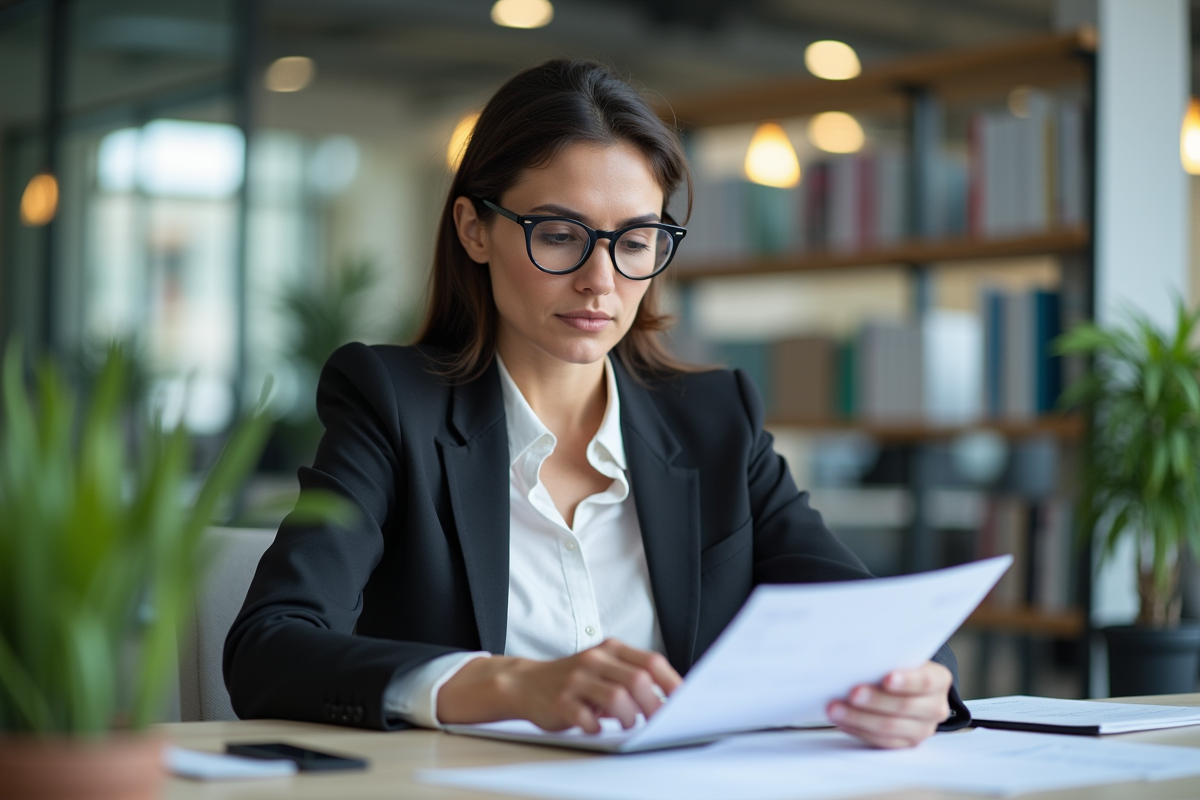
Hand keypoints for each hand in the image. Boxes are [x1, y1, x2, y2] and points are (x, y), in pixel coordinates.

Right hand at [436, 639, 681, 733]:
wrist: (525, 683)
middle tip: (658, 722)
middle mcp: (594, 659)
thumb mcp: (603, 669)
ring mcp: (576, 679)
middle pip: (637, 680)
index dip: (672, 683)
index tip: (685, 702)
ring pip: (616, 697)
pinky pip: (586, 717)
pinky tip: (597, 727)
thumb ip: (631, 676)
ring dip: (629, 717)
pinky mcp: (560, 700)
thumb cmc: (574, 681)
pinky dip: (597, 727)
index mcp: (611, 649)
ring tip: (628, 725)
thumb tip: (670, 700)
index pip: (651, 662)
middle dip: (654, 706)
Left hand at [826, 661, 952, 748]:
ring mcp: (921, 729)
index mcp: (938, 680)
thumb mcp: (901, 657)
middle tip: (852, 693)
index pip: (925, 681)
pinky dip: (858, 730)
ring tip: (836, 709)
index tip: (887, 678)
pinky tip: (842, 721)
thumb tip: (858, 658)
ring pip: (889, 727)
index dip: (907, 681)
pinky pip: (880, 741)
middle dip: (875, 700)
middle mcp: (935, 707)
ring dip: (859, 718)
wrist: (908, 689)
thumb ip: (888, 657)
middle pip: (904, 706)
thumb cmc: (899, 667)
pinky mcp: (904, 744)